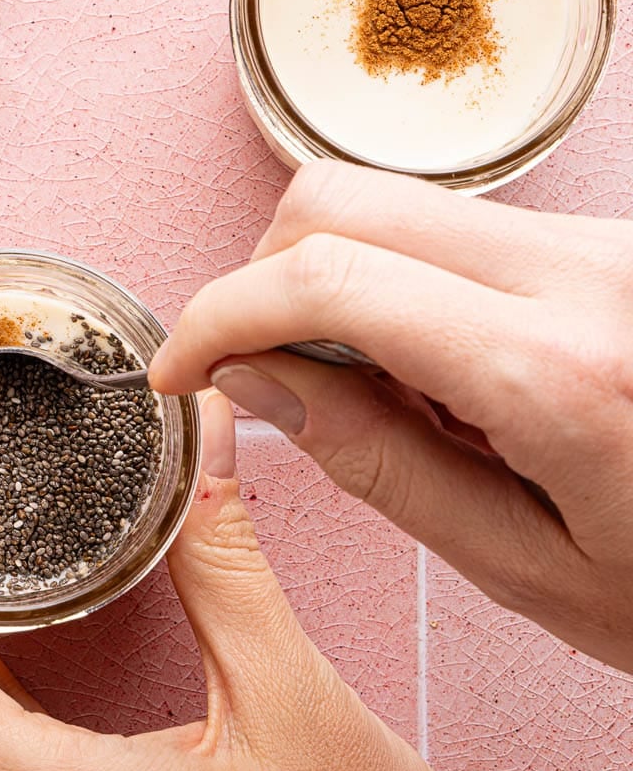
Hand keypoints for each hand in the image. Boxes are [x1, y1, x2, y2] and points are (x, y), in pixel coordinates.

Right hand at [150, 161, 632, 673]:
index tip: (181, 368)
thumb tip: (265, 383)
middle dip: (268, 279)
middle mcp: (585, 274)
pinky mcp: (611, 243)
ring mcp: (604, 244)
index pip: (330, 276)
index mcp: (557, 372)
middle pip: (345, 199)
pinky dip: (408, 285)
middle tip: (278, 382)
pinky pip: (462, 228)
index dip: (220, 313)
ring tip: (392, 401)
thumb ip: (382, 466)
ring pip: (400, 203)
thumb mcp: (531, 571)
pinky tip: (452, 380)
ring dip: (342, 282)